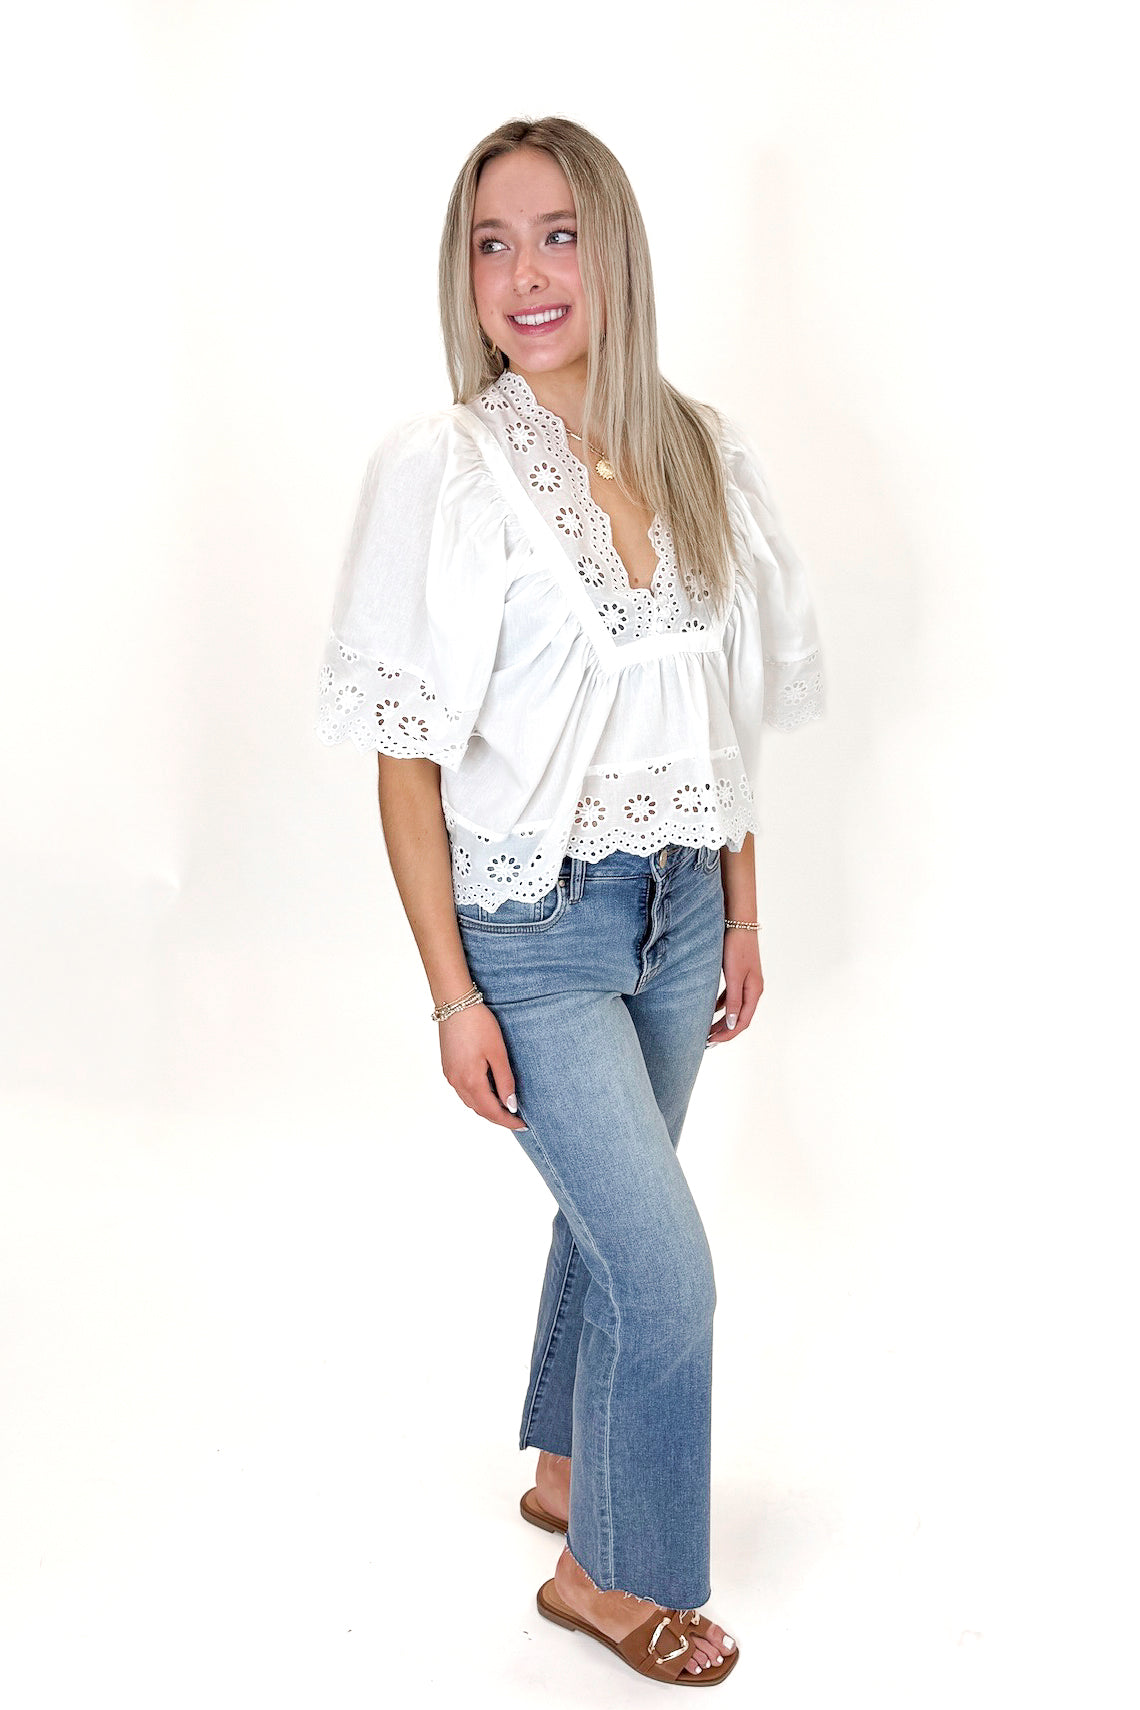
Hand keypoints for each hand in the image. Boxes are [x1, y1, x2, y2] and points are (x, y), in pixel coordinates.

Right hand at [438, 1001, 527, 1129]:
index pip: (492, 1111)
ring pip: (470, 1102)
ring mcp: (450, 1075)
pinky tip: (488, 1092)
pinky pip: (463, 1091)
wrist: (455, 1004)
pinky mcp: (448, 1068)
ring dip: (487, 1109)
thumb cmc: (478, 1024)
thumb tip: (511, 1105)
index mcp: (471, 1080)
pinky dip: (477, 1098)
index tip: (523, 1125)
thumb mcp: (498, 1052)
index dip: (508, 1121)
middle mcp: (457, 1082)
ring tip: (505, 1108)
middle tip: (517, 1120)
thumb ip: (505, 1081)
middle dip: (498, 1117)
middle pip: (480, 1110)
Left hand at [707, 932, 763, 1044]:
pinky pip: (730, 997)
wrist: (738, 922)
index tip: (713, 1042)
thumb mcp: (734, 976)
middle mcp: (753, 989)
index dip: (728, 1034)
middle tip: (707, 1040)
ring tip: (707, 1029)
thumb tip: (732, 1025)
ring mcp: (747, 982)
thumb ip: (733, 1001)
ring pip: (734, 1008)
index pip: (743, 1022)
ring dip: (722, 1020)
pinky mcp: (739, 975)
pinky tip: (710, 1009)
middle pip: (740, 1018)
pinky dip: (721, 1006)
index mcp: (755, 991)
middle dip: (724, 1031)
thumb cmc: (737, 947)